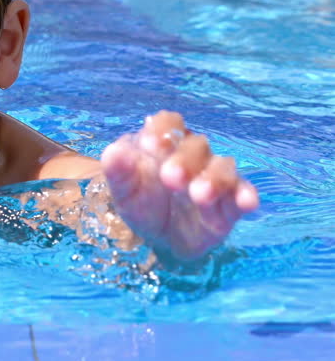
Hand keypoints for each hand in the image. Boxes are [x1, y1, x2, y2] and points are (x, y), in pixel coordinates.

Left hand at [100, 111, 258, 260]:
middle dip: (184, 160)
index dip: (161, 129)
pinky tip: (246, 203)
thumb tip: (113, 152)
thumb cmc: (142, 203)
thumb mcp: (124, 191)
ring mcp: (214, 176)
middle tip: (169, 178)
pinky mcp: (231, 202)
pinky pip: (243, 192)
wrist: (160, 238)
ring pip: (223, 167)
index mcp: (165, 142)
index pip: (168, 122)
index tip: (149, 145)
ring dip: (213, 179)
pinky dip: (246, 195)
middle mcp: (193, 154)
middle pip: (196, 145)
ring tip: (199, 195)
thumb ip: (118, 171)